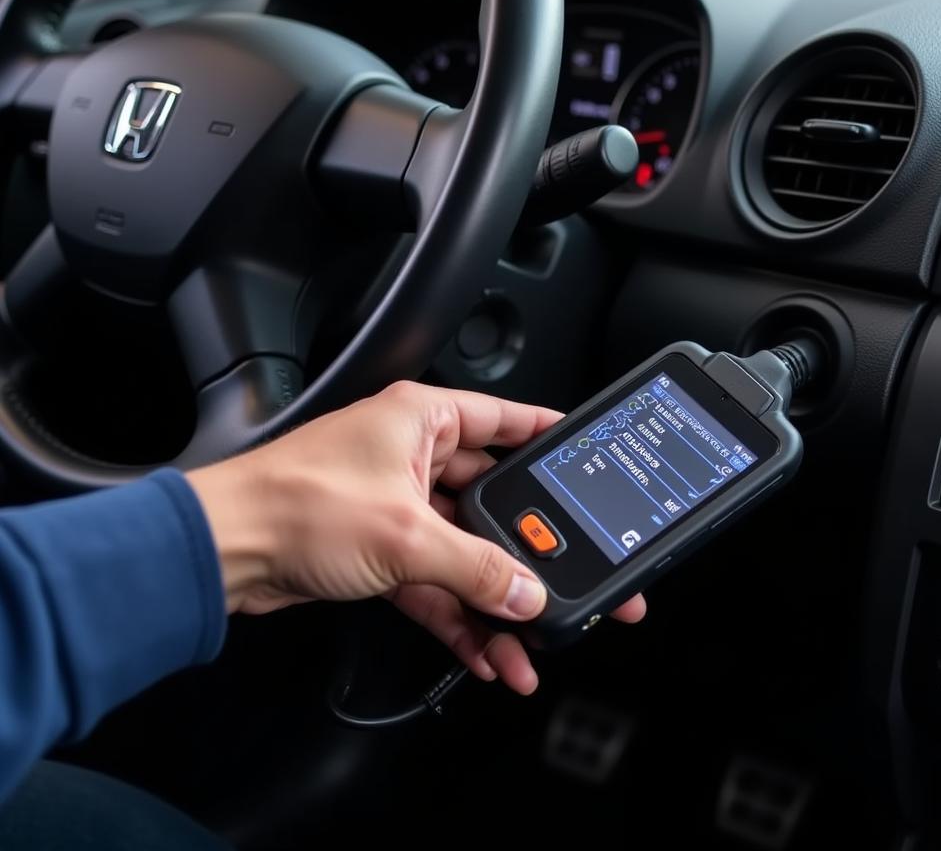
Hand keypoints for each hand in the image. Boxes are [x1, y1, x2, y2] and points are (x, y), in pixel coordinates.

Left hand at [188, 381, 646, 694]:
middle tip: (574, 578)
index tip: (584, 457)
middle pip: (491, 501)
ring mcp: (397, 504)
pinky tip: (484, 652)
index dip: (547, 438)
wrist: (225, 551)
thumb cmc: (294, 503)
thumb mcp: (404, 535)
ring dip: (493, 600)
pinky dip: (457, 616)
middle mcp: (412, 455)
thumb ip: (475, 567)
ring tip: (528, 644)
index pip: (504, 420)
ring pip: (465, 551)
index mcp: (421, 419)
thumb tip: (526, 592)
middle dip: (527, 550)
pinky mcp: (379, 549)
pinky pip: (435, 582)